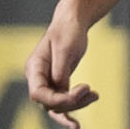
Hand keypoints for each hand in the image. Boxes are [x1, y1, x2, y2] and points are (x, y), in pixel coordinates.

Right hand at [25, 11, 96, 128]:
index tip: (81, 91)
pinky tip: (88, 104)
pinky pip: (63, 102)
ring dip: (77, 105)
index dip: (57, 100)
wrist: (72, 22)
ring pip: (58, 105)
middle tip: (92, 93)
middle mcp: (37, 78)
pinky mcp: (57, 84)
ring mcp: (46, 82)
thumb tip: (62, 92)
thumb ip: (60, 72)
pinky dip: (76, 105)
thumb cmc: (68, 31)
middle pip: (49, 103)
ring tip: (95, 96)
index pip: (38, 94)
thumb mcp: (65, 50)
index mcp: (34, 67)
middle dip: (71, 102)